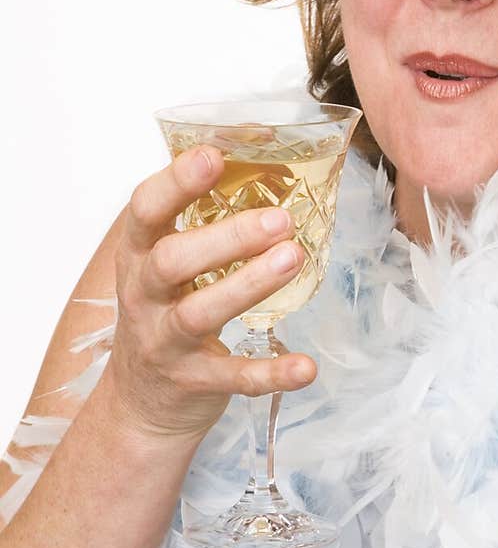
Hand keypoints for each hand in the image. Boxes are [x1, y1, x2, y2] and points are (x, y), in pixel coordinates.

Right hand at [102, 144, 317, 443]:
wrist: (141, 404)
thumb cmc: (165, 312)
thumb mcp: (167, 262)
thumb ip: (202, 213)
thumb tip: (259, 143)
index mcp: (140, 254)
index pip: (145, 210)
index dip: (176, 181)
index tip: (214, 155)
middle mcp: (145, 295)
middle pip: (172, 260)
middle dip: (227, 236)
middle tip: (280, 218)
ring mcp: (165, 341)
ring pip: (199, 313)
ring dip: (248, 285)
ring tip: (293, 258)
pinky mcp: (194, 382)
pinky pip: (233, 377)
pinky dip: (270, 372)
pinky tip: (306, 366)